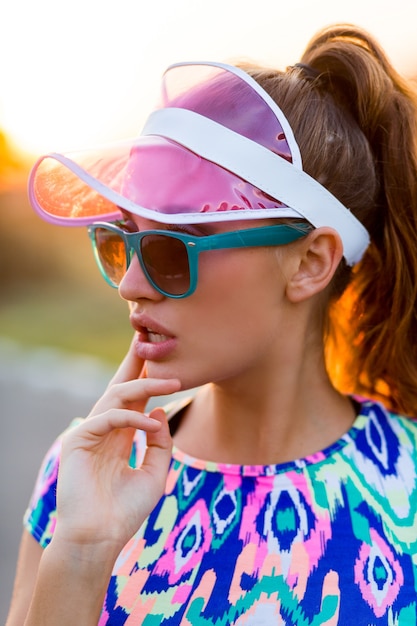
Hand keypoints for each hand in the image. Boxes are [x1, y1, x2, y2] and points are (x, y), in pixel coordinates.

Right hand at [53, 335, 180, 555]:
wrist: (99, 540)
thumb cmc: (125, 512)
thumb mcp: (154, 473)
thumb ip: (159, 444)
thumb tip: (159, 413)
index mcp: (119, 437)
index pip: (134, 399)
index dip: (146, 376)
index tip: (161, 356)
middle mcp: (105, 430)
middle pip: (121, 387)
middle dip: (137, 363)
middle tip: (151, 338)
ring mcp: (90, 433)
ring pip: (115, 396)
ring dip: (143, 386)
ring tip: (171, 381)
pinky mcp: (78, 441)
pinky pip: (107, 418)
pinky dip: (131, 417)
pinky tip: (150, 422)